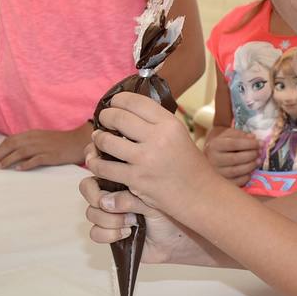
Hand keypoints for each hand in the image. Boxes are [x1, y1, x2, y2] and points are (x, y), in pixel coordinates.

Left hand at [0, 124, 89, 170]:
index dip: (0, 148)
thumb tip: (13, 151)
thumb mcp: (41, 138)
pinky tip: (19, 169)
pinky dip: (26, 164)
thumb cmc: (59, 142)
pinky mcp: (51, 156)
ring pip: (21, 152)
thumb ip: (28, 142)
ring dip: (8, 159)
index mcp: (31, 134)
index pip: (10, 139)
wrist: (78, 141)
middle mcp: (35, 139)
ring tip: (0, 167)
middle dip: (0, 154)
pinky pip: (36, 160)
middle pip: (12, 145)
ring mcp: (43, 147)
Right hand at [78, 173, 208, 265]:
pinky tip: (128, 233)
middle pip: (87, 187)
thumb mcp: (153, 198)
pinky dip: (109, 234)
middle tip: (107, 202)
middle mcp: (113, 194)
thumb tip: (105, 202)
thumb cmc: (170, 212)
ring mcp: (109, 214)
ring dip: (110, 219)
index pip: (99, 164)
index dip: (95, 164)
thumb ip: (129, 196)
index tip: (100, 168)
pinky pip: (95, 233)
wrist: (179, 239)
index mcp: (123, 177)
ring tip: (133, 221)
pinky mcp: (109, 234)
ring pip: (91, 212)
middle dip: (96, 196)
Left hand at [86, 91, 218, 210]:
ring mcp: (145, 160)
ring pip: (107, 141)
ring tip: (98, 139)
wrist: (200, 195)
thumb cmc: (189, 165)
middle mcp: (157, 138)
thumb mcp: (179, 135)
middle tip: (103, 119)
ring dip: (97, 139)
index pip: (136, 102)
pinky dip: (96, 163)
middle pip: (118, 117)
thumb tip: (131, 108)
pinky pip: (105, 168)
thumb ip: (157, 123)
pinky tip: (96, 161)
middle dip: (105, 116)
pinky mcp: (136, 180)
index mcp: (169, 124)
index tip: (113, 102)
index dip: (119, 99)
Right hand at [204, 128, 258, 185]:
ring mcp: (216, 172)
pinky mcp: (221, 182)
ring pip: (235, 171)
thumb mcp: (230, 135)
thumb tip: (253, 137)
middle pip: (235, 158)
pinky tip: (250, 173)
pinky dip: (245, 178)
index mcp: (215, 145)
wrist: (213, 157)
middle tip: (259, 152)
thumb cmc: (224, 144)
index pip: (233, 143)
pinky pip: (235, 182)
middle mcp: (213, 159)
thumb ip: (240, 135)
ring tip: (258, 161)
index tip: (260, 143)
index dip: (249, 144)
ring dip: (250, 166)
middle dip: (251, 155)